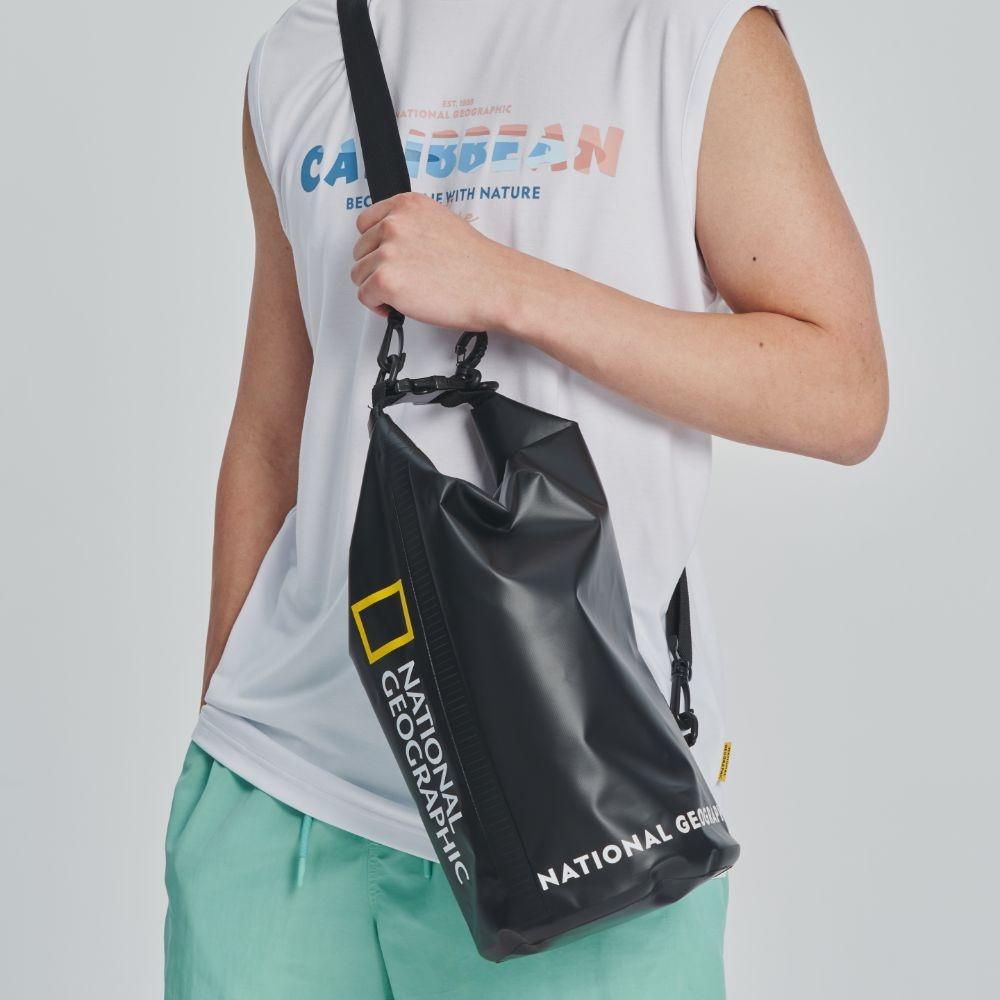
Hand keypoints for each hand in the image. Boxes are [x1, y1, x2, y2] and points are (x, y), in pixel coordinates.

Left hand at [351, 193, 516, 331]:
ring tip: (403, 294)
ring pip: (359, 274)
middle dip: (376, 268)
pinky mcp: (386, 281)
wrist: (494, 286)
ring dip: (377, 288)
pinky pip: (365, 297)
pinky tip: (398, 306)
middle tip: (400, 280)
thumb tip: (393, 244)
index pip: (366, 223)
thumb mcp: (441, 224)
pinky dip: (378, 306)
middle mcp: (394, 224)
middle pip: (360, 251)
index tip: (386, 258)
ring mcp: (388, 252)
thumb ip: (411, 227)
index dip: (375, 246)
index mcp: (407, 205)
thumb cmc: (476, 263)